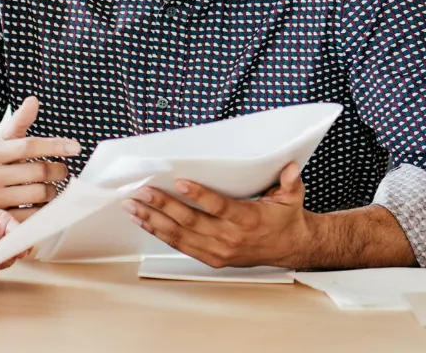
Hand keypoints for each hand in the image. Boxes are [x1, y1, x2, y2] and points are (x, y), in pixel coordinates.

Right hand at [0, 96, 80, 219]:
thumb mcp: (1, 142)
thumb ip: (19, 122)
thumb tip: (33, 100)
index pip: (29, 146)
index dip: (55, 145)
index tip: (76, 147)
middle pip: (39, 171)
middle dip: (58, 170)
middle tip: (62, 170)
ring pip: (40, 193)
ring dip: (53, 190)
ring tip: (51, 187)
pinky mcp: (0, 220)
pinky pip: (35, 215)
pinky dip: (45, 209)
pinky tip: (44, 203)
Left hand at [124, 162, 313, 268]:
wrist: (291, 248)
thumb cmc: (286, 218)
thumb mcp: (293, 198)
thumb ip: (291, 182)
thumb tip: (291, 167)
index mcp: (248, 220)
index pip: (220, 207)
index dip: (199, 195)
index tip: (180, 182)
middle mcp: (230, 238)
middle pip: (191, 222)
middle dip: (163, 205)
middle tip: (142, 192)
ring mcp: (219, 251)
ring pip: (180, 236)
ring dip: (153, 220)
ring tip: (133, 207)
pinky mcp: (211, 259)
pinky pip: (180, 246)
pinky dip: (159, 233)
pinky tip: (144, 222)